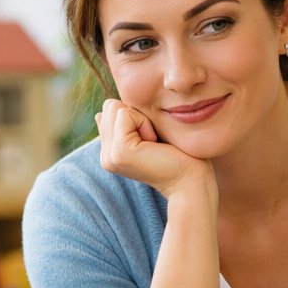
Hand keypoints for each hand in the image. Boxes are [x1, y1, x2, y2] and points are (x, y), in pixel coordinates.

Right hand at [95, 99, 211, 198]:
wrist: (190, 181)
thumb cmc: (177, 156)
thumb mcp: (146, 135)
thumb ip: (123, 125)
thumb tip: (98, 114)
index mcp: (110, 152)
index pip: (108, 111)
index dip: (135, 116)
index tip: (151, 140)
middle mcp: (106, 155)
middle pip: (109, 107)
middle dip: (135, 115)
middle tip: (153, 142)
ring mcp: (110, 155)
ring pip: (114, 108)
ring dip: (141, 120)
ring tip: (153, 144)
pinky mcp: (119, 151)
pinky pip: (125, 114)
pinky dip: (144, 123)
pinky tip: (154, 144)